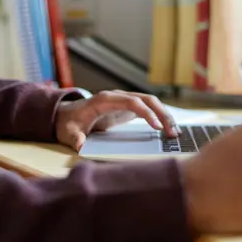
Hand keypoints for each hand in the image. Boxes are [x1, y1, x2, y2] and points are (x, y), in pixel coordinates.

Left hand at [55, 90, 178, 150]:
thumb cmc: (69, 123)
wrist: (67, 115)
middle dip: (162, 114)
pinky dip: (160, 117)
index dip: (146, 113)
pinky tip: (167, 130)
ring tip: (175, 134)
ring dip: (164, 116)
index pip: (132, 102)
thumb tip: (80, 145)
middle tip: (173, 133)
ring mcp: (124, 100)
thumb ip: (75, 138)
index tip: (157, 127)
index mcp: (105, 99)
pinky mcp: (127, 108)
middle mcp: (118, 96)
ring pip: (151, 103)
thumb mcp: (69, 132)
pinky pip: (148, 109)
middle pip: (146, 99)